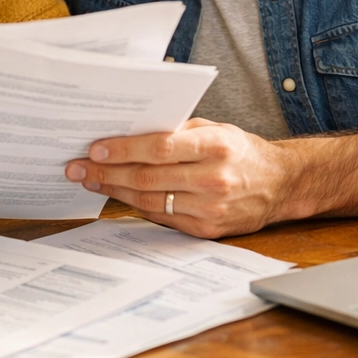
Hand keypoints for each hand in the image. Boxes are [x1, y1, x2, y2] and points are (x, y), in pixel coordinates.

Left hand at [63, 118, 294, 237]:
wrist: (279, 184)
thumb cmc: (241, 150)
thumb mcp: (216, 129)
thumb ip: (179, 130)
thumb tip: (131, 130)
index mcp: (217, 146)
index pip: (161, 147)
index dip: (124, 149)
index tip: (95, 148)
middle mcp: (214, 178)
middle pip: (149, 177)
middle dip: (108, 172)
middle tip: (78, 167)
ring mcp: (210, 207)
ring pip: (150, 200)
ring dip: (115, 190)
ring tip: (91, 180)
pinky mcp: (206, 229)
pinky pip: (162, 217)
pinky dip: (136, 206)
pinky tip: (119, 195)